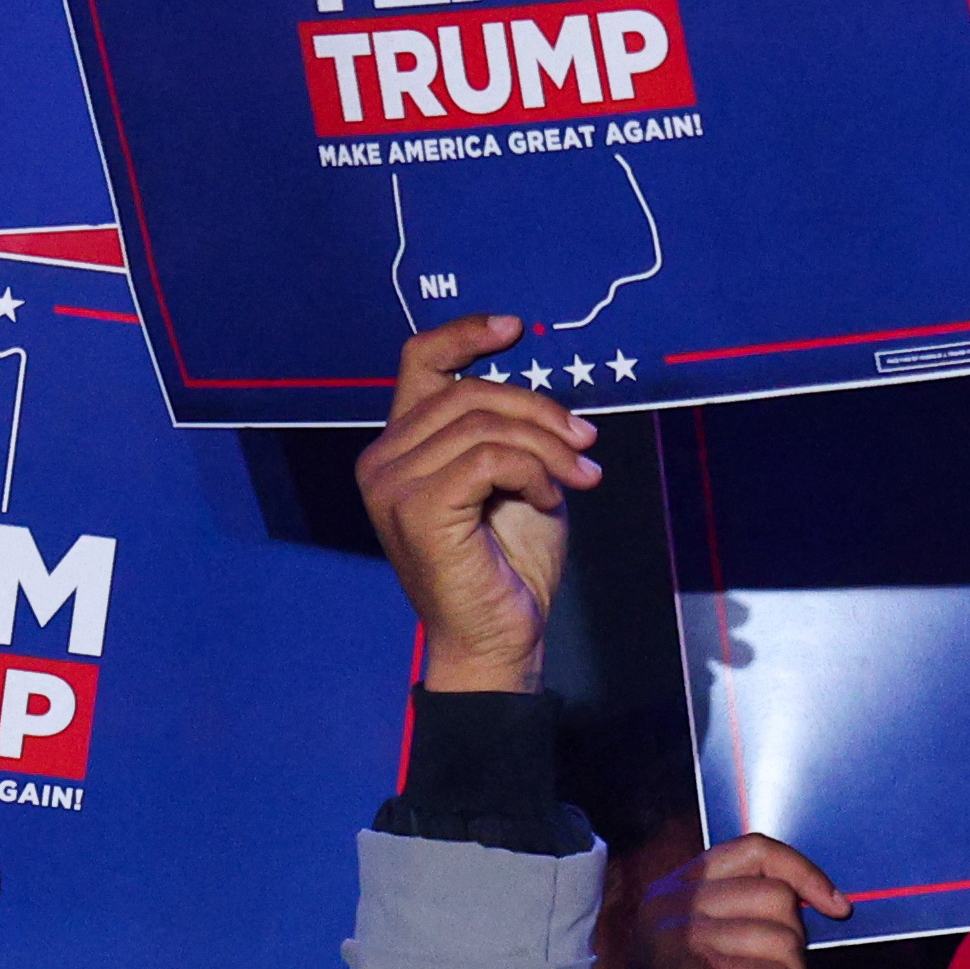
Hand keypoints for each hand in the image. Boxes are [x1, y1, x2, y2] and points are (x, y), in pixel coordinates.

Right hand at [355, 315, 598, 694]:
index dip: (464, 334)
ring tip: (580, 477)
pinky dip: (533, 471)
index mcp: (400, 447)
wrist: (499, 638)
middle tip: (586, 444)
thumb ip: (508, 433)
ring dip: (546, 445)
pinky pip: (488, 458)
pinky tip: (552, 496)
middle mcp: (383, 460)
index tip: (516, 329)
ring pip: (482, 423)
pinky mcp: (415, 507)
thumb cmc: (507, 565)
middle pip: (468, 393)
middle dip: (539, 411)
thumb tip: (540, 393)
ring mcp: (391, 484)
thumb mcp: (514, 480)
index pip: (419, 363)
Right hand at [634, 835, 851, 968]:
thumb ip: (740, 916)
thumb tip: (819, 896)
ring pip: (787, 942)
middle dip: (796, 957)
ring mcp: (681, 940)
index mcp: (668, 895)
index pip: (752, 850)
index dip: (804, 872)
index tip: (836, 907)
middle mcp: (668, 908)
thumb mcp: (704, 957)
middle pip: (779, 899)